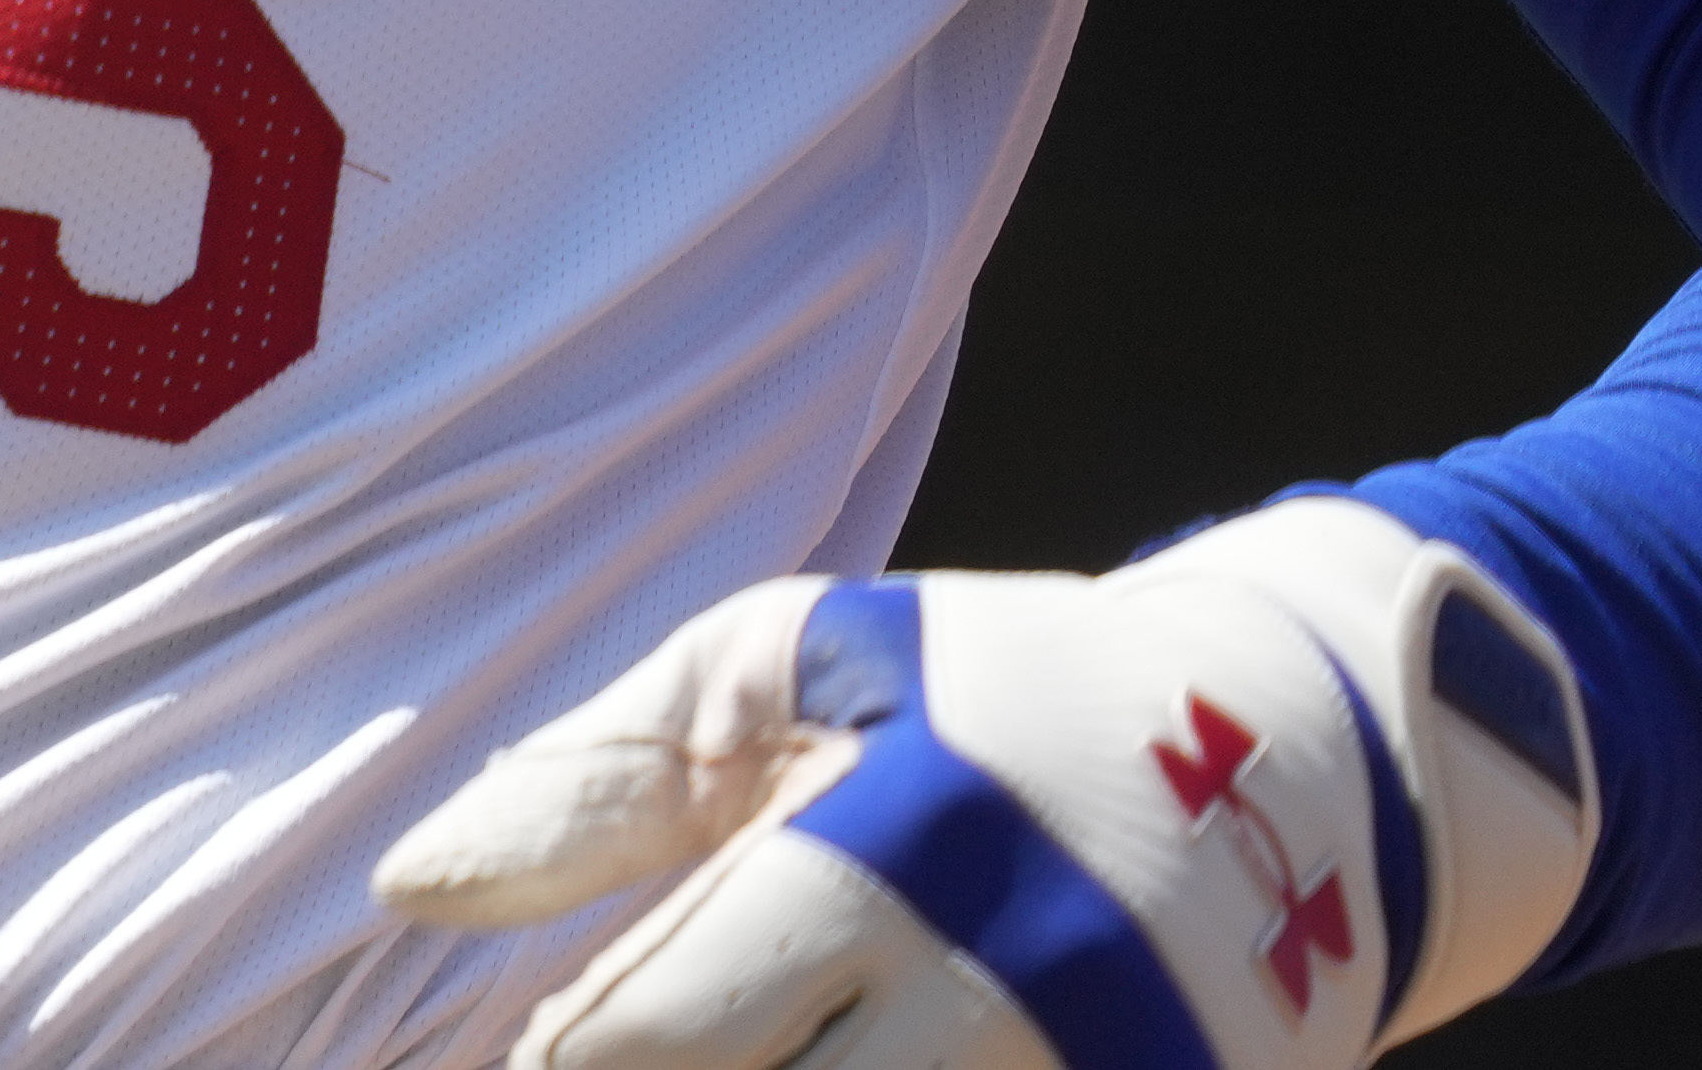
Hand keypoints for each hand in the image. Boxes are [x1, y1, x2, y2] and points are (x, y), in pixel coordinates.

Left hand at [374, 501, 1597, 1065]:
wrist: (1295, 752)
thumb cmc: (986, 693)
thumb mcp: (777, 671)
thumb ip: (594, 787)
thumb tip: (406, 889)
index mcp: (885, 866)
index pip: (657, 1033)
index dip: (563, 1062)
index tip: (531, 1053)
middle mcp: (1000, 1005)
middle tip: (592, 1061)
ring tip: (706, 1057)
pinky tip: (833, 1064)